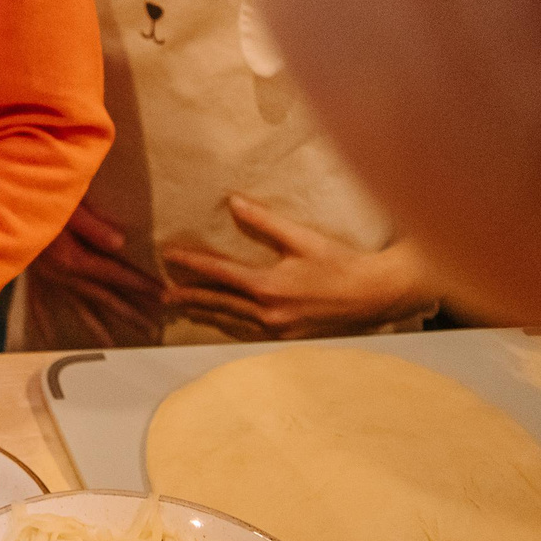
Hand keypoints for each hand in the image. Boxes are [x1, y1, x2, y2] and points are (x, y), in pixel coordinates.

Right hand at [26, 203, 162, 346]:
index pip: (116, 275)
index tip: (164, 296)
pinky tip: (48, 337)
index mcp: (74, 259)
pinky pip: (38, 304)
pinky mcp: (31, 275)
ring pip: (75, 307)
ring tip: (113, 345)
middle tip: (153, 329)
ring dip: (96, 327)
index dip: (142, 285)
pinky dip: (43, 321)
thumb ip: (93, 226)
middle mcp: (62, 276)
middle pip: (103, 298)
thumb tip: (121, 242)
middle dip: (130, 313)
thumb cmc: (35, 200)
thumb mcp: (67, 207)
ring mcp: (46, 279)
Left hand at [159, 198, 435, 340]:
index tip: (169, 257)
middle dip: (189, 296)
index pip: (219, 274)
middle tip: (163, 294)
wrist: (376, 295)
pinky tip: (222, 324)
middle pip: (218, 303)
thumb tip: (233, 202)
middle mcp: (268, 313)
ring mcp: (278, 330)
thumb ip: (264, 221)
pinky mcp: (290, 339)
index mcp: (268, 287)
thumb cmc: (341, 263)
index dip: (192, 264)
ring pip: (232, 322)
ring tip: (184, 308)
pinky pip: (249, 333)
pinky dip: (230, 326)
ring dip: (206, 314)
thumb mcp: (301, 238)